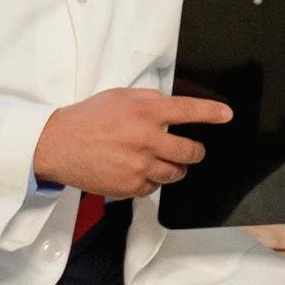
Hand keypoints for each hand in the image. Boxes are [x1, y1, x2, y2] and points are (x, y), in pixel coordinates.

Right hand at [32, 88, 231, 198]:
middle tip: (193, 150)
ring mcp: (139, 166)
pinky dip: (152, 180)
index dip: (211, 112)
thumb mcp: (119, 96)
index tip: (226, 115)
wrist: (57, 145)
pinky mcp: (130, 187)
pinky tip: (138, 170)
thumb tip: (170, 103)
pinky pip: (154, 187)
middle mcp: (146, 139)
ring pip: (176, 173)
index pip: (188, 111)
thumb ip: (148, 98)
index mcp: (145, 112)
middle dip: (196, 151)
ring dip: (176, 168)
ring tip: (162, 160)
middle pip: (190, 151)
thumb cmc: (87, 119)